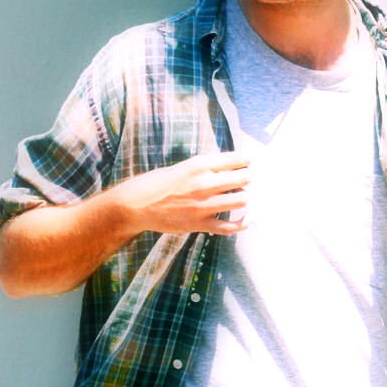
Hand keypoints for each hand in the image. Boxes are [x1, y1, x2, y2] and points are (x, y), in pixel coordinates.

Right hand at [114, 152, 250, 236]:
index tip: (250, 162)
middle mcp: (204, 183)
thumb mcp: (183, 167)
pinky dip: (241, 224)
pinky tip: (246, 220)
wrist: (137, 205)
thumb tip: (229, 171)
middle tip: (247, 180)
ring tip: (241, 197)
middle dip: (247, 178)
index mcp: (199, 165)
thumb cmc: (158, 183)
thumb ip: (205, 169)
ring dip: (245, 198)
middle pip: (243, 179)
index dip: (246, 160)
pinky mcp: (199, 224)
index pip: (234, 159)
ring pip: (241, 200)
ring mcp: (203, 205)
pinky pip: (229, 227)